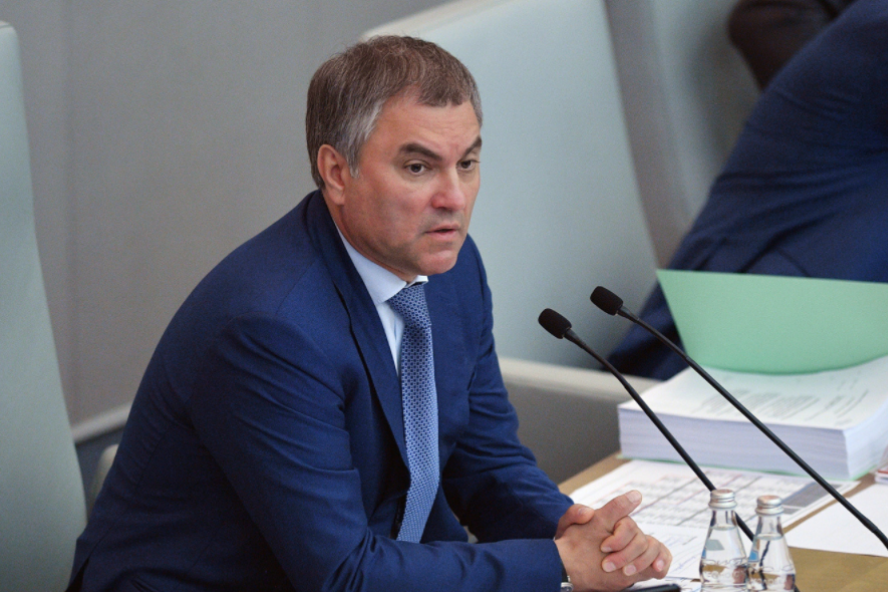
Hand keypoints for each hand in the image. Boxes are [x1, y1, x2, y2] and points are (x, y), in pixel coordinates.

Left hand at [554, 491, 671, 591]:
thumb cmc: (573, 544)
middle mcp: (629, 533)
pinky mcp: (643, 564)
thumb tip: (589, 511)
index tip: (604, 547)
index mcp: (615, 521)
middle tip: (608, 565)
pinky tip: (656, 570)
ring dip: (642, 561)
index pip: (628, 524)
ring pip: (653, 548)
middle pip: (640, 539)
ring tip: (626, 572)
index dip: (618, 538)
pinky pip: (662, 557)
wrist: (574, 564)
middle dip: (625, 554)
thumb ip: (575, 514)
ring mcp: (638, 548)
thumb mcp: (568, 526)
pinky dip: (663, 562)